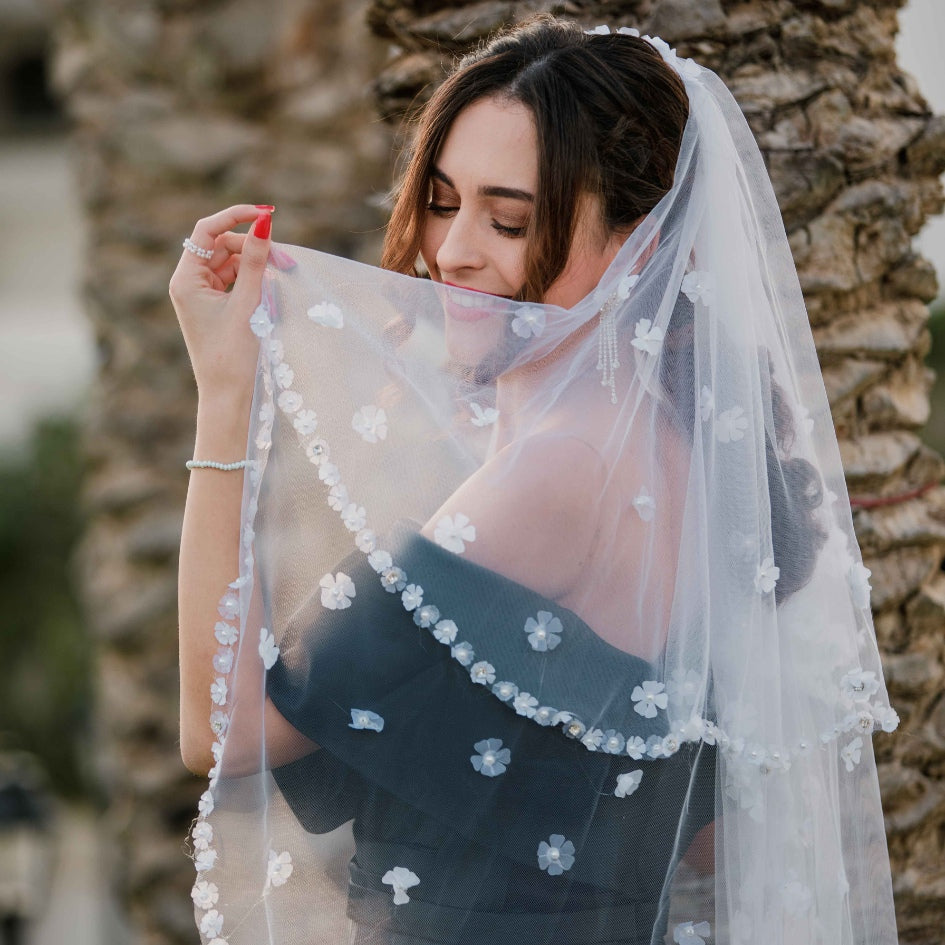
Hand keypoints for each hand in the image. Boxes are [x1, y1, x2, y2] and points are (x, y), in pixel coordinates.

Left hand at [169, 205, 273, 400]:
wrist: (229, 396)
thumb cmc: (234, 354)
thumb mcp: (248, 303)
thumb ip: (255, 260)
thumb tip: (263, 223)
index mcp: (186, 280)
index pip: (207, 231)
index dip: (236, 216)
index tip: (267, 213)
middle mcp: (189, 284)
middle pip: (222, 246)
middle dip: (253, 247)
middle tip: (286, 260)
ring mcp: (201, 296)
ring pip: (230, 263)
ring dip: (256, 264)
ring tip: (283, 274)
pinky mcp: (215, 308)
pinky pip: (234, 281)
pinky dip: (252, 279)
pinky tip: (271, 288)